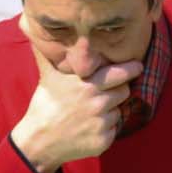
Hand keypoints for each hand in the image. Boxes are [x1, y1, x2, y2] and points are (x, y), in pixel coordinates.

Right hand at [10, 47, 136, 172]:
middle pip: (124, 91)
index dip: (131, 69)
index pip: (120, 74)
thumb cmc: (45, 106)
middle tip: (101, 94)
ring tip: (89, 112)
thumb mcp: (48, 78)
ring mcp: (101, 123)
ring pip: (119, 111)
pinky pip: (115, 129)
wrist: (38, 141)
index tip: (138, 66)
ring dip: (110, 111)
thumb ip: (51, 55)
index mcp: (87, 85)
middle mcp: (97, 103)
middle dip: (117, 90)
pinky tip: (88, 127)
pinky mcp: (104, 140)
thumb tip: (33, 31)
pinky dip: (106, 128)